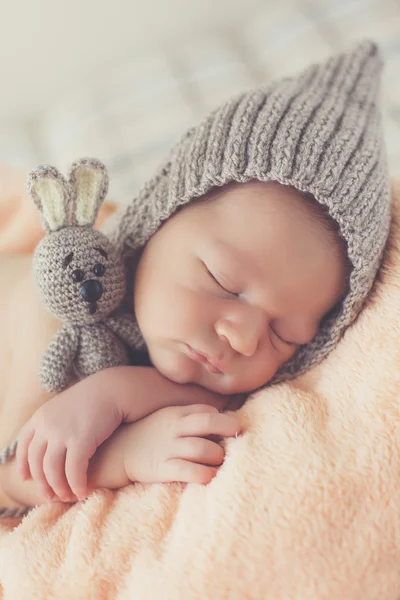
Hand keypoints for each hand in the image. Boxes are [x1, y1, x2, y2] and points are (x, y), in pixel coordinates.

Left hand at [16, 384, 122, 501]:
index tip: (26, 479)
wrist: (115, 388)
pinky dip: (77, 485)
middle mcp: (47, 425)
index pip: (24, 445)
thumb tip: (49, 444)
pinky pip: (74, 471)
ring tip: (68, 496)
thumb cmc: (95, 399)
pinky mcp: (81, 440)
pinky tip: (83, 491)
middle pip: (37, 462)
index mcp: (41, 416)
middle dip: (42, 483)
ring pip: (52, 471)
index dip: (23, 465)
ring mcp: (62, 433)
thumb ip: (54, 423)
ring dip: (59, 488)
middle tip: (50, 496)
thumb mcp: (66, 407)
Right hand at [121, 404, 240, 484]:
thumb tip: (222, 420)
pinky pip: (188, 471)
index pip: (206, 411)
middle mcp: (174, 428)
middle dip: (228, 429)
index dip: (223, 420)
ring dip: (218, 456)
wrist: (119, 452)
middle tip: (238, 439)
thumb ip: (192, 417)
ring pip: (201, 448)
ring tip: (221, 462)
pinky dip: (204, 474)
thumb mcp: (168, 418)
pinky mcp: (162, 468)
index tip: (232, 431)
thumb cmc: (151, 435)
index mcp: (177, 414)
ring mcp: (168, 448)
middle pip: (207, 423)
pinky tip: (210, 477)